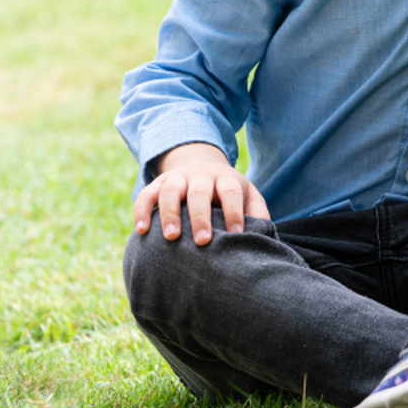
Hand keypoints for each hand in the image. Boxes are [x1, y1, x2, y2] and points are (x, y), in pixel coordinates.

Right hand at [132, 142, 270, 244]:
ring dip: (170, 213)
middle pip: (199, 191)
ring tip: (172, 237)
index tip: (236, 234)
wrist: (201, 166)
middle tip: (202, 241)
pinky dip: (142, 210)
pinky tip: (141, 230)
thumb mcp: (247, 195)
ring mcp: (177, 178)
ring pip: (171, 190)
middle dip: (200, 216)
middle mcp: (201, 176)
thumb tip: (265, 236)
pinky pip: (146, 194)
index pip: (231, 192)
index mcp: (226, 179)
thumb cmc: (228, 192)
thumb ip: (257, 212)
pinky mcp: (157, 183)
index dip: (234, 211)